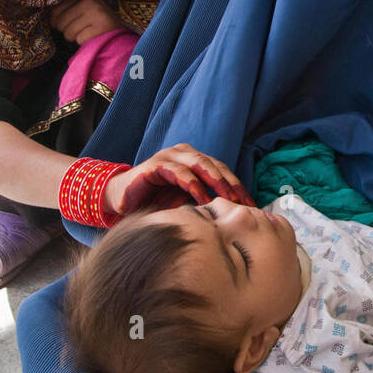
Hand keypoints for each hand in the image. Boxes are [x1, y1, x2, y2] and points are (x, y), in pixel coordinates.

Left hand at [49, 0, 124, 45]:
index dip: (55, 21)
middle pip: (61, 24)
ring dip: (76, 38)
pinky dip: (85, 43)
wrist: (122, 36)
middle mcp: (90, 3)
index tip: (63, 25)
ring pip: (69, 33)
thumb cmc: (99, 25)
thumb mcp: (85, 13)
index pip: (56, 10)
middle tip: (80, 31)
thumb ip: (69, 11)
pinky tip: (94, 38)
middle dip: (67, 31)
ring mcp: (96, 15)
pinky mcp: (100, 28)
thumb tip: (49, 18)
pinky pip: (80, 40)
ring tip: (88, 34)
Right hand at [102, 143, 254, 218]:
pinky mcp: (156, 165)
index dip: (238, 187)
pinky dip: (194, 185)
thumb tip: (235, 218)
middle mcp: (184, 154)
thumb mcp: (186, 204)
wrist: (120, 200)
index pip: (223, 171)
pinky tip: (204, 199)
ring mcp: (170, 157)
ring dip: (217, 182)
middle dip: (232, 185)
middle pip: (216, 166)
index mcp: (195, 161)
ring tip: (229, 200)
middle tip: (245, 203)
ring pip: (201, 164)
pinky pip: (180, 172)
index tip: (252, 206)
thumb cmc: (155, 202)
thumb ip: (207, 204)